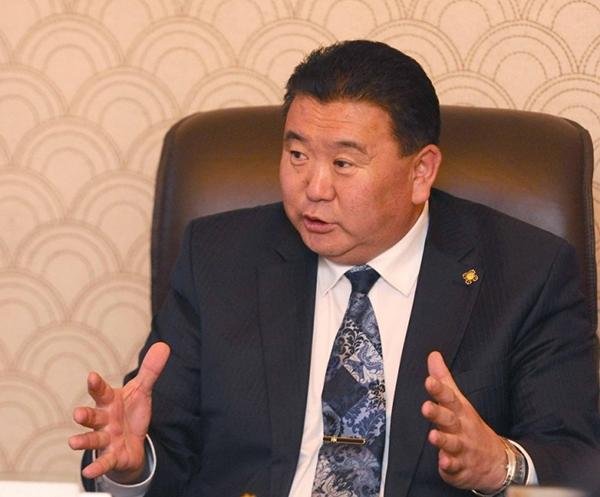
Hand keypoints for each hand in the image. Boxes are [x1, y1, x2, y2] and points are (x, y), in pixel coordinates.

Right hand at [68, 342, 169, 482]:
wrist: (132, 442)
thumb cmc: (130, 412)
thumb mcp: (142, 391)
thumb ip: (150, 371)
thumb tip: (164, 345)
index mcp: (110, 401)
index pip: (101, 391)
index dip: (96, 384)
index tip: (91, 376)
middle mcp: (104, 420)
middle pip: (93, 416)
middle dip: (84, 415)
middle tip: (77, 414)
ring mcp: (106, 438)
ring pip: (93, 439)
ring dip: (84, 441)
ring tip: (73, 443)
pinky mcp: (112, 455)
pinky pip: (104, 461)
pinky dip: (98, 467)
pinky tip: (89, 472)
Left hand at [421, 351, 506, 492]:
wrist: (496, 460)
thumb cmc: (468, 424)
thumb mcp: (458, 400)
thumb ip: (443, 380)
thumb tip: (433, 355)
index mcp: (459, 411)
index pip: (449, 398)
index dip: (439, 390)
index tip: (429, 381)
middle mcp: (461, 429)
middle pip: (449, 420)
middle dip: (437, 414)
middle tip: (426, 407)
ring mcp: (462, 449)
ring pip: (452, 444)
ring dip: (442, 440)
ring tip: (433, 436)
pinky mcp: (459, 468)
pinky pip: (454, 468)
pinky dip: (449, 466)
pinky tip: (444, 463)